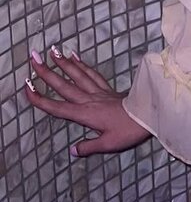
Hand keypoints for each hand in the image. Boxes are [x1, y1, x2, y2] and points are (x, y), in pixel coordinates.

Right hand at [22, 46, 151, 156]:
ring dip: (64, 63)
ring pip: (78, 74)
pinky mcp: (108, 88)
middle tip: (34, 57)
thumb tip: (72, 150)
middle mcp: (89, 99)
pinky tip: (75, 57)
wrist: (151, 114)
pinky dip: (82, 65)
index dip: (40, 99)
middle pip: (64, 85)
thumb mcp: (108, 144)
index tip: (27, 87)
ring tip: (52, 51)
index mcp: (85, 114)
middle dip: (47, 72)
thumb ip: (88, 146)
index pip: (57, 107)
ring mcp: (99, 92)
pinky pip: (93, 74)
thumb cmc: (130, 130)